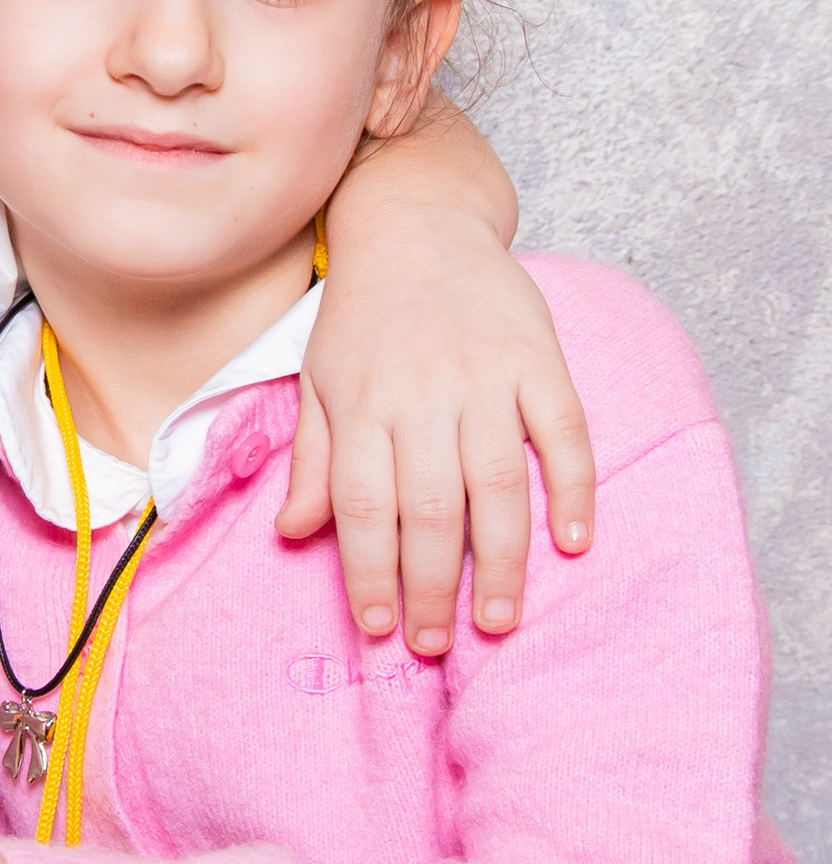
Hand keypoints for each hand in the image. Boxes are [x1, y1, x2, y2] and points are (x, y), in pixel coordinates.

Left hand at [280, 208, 595, 655]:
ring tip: (496, 619)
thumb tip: (292, 532)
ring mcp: (486, 376)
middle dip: (430, 585)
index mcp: (363, 403)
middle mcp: (423, 394)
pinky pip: (563, 432)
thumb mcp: (319, 379)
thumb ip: (312, 459)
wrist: (418, 220)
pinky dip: (572, 489)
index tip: (376, 629)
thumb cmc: (363, 313)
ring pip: (497, 482)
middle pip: (429, 507)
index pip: (364, 506)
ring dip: (498, 559)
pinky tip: (571, 543)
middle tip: (435, 643)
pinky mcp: (540, 359)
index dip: (368, 573)